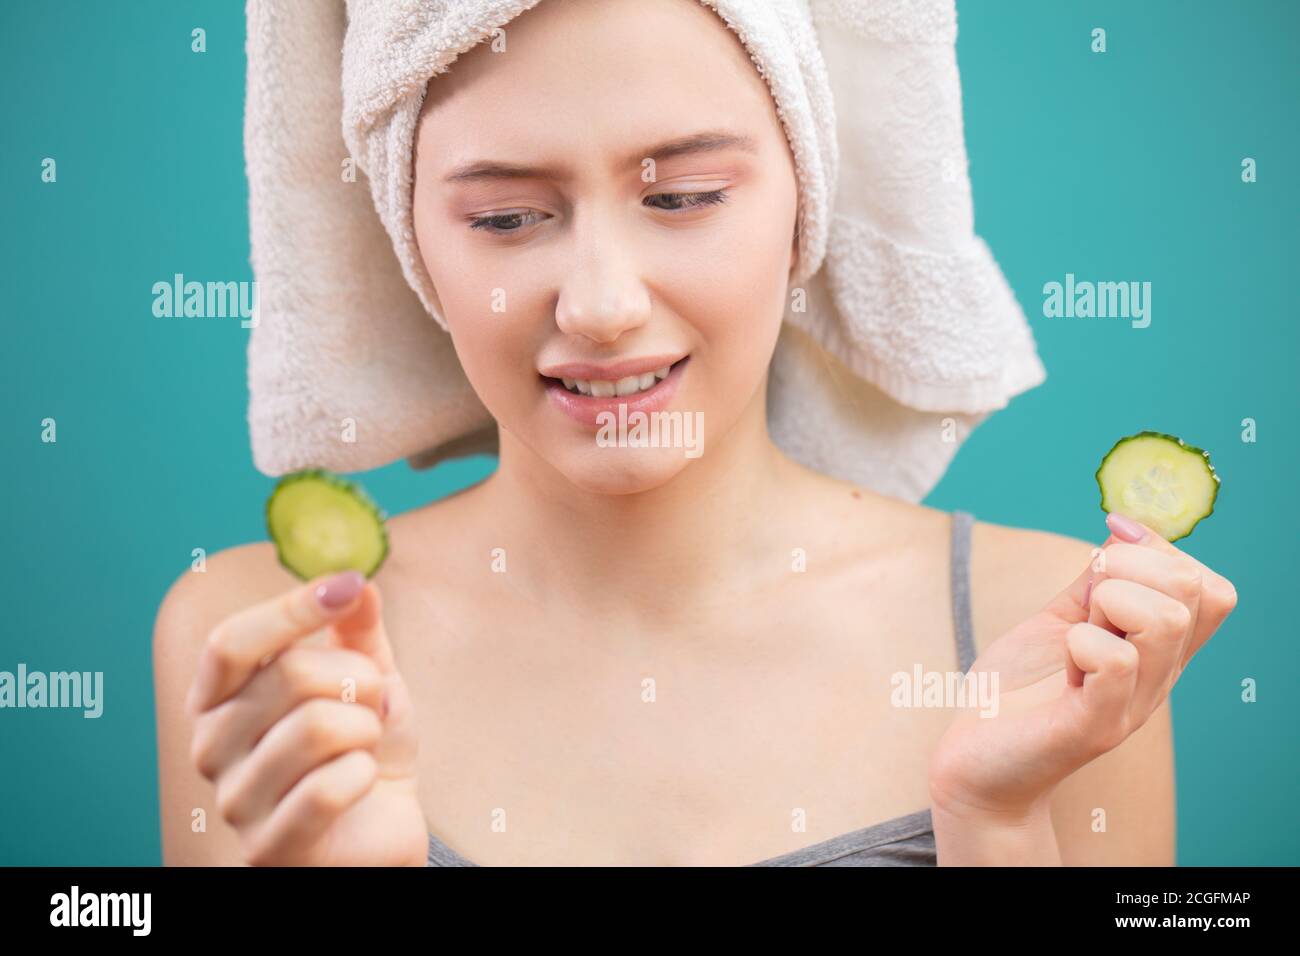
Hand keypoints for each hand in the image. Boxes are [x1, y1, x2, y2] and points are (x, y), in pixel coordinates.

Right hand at [186, 571, 426, 865]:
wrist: (381, 830)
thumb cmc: (363, 749)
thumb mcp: (366, 677)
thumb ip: (356, 629)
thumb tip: (357, 583)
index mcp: (219, 698)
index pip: (230, 641)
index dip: (290, 609)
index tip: (346, 585)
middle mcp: (211, 746)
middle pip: (288, 675)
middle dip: (356, 679)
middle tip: (373, 701)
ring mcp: (234, 801)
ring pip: (316, 728)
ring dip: (367, 728)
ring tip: (367, 744)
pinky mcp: (268, 848)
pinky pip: (330, 789)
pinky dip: (366, 776)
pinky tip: (363, 783)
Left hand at [928, 512, 1237, 820]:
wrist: (975, 762)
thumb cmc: (1018, 691)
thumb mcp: (1060, 621)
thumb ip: (1095, 582)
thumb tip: (1121, 530)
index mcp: (1157, 653)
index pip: (1209, 588)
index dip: (1162, 548)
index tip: (1108, 542)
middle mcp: (1158, 680)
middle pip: (1191, 590)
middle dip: (1129, 566)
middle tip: (1085, 598)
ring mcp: (1130, 705)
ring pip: (1164, 619)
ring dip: (1108, 601)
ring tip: (1075, 629)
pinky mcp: (1091, 726)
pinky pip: (1115, 662)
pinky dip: (1081, 642)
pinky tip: (1062, 663)